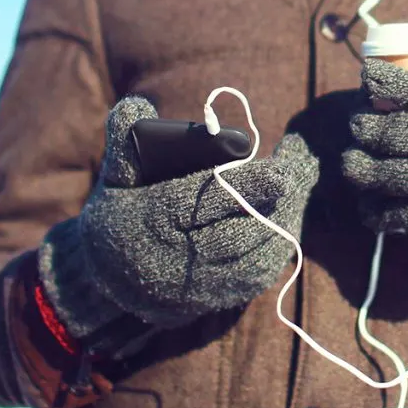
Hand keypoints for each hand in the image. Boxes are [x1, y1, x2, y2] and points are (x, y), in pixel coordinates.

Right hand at [40, 95, 318, 341]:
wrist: (108, 282)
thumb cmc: (120, 214)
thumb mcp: (115, 178)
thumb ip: (126, 142)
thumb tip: (137, 105)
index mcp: (150, 220)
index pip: (202, 203)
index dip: (244, 188)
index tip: (278, 172)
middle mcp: (173, 259)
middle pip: (235, 234)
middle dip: (272, 204)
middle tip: (298, 172)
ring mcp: (193, 287)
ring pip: (251, 258)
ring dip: (280, 224)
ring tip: (297, 190)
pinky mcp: (211, 302)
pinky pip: (253, 279)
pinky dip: (275, 250)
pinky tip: (285, 222)